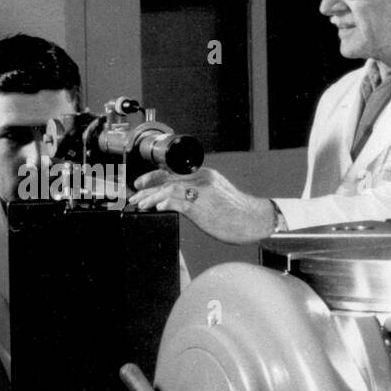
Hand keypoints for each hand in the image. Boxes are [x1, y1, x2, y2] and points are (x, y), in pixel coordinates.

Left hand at [128, 166, 275, 244]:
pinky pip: (175, 201)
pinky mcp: (200, 205)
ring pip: (167, 188)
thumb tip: (185, 200)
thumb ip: (201, 193)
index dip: (154, 176)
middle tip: (135, 196)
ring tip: (140, 204)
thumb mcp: (218, 196)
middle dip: (148, 187)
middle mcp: (201, 179)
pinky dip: (162, 203)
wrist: (254, 220)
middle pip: (167, 178)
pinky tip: (155, 208)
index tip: (142, 183)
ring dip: (150, 197)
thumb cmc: (239, 213)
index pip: (174, 171)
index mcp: (205, 175)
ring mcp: (200, 191)